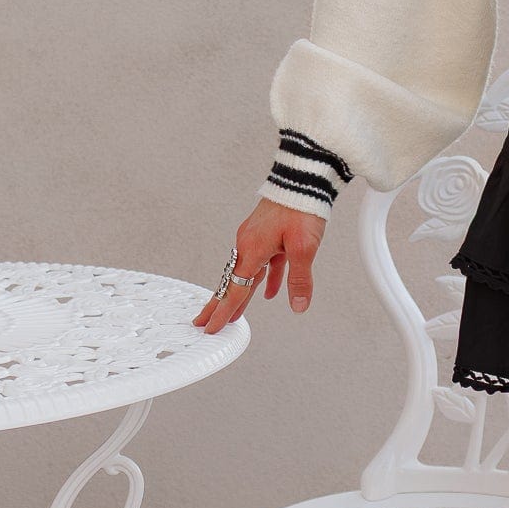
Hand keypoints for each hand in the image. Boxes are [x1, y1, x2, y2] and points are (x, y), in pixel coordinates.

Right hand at [193, 199, 325, 334]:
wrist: (304, 180)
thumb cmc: (301, 209)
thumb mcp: (304, 248)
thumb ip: (300, 279)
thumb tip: (298, 306)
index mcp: (252, 250)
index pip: (234, 289)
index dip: (224, 311)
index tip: (211, 327)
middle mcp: (248, 245)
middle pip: (232, 282)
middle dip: (220, 305)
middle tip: (204, 323)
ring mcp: (256, 239)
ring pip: (246, 274)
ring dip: (241, 294)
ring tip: (235, 313)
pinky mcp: (267, 234)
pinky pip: (263, 263)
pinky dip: (265, 279)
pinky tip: (270, 293)